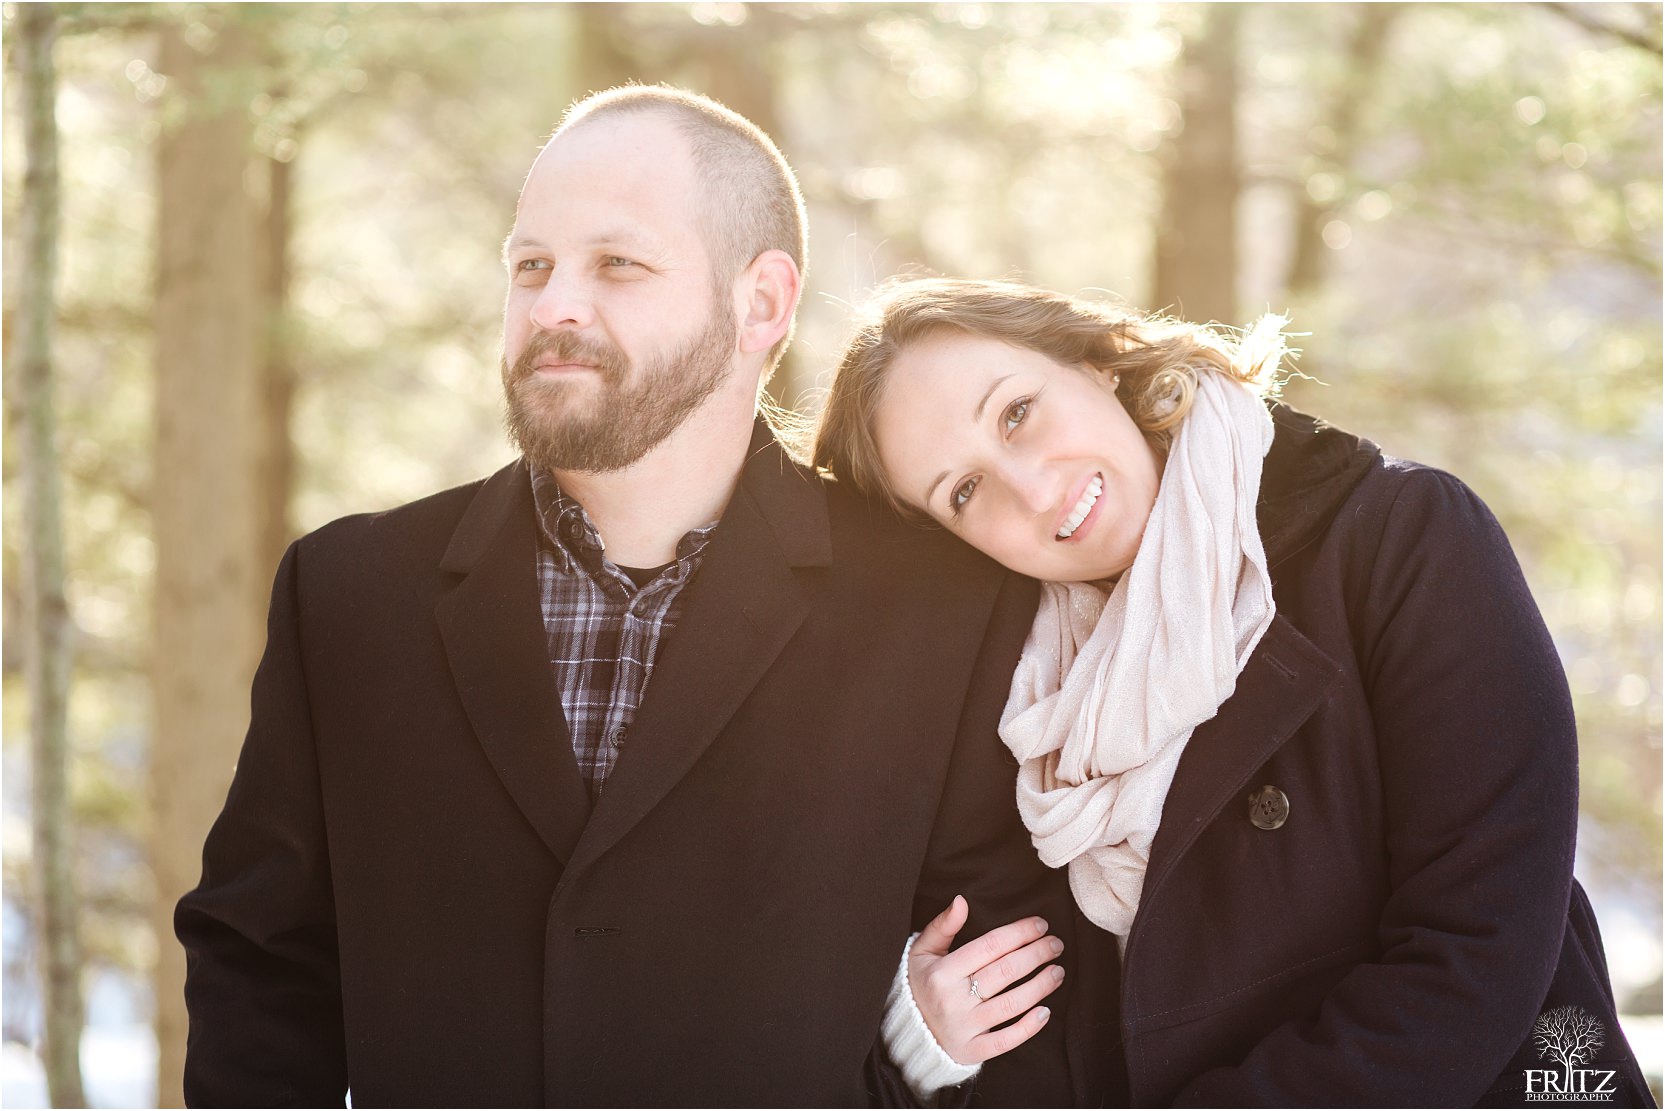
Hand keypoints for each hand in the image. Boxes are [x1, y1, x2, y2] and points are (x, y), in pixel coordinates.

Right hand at [907, 895, 1065, 1064]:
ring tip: (1058, 972)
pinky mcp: (972, 1050)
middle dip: (1036, 954)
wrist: (908, 1030)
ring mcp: (964, 1027)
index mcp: (943, 971)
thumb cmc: (922, 983)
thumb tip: (962, 900)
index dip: (1019, 933)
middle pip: (1005, 972)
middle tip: (1055, 945)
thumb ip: (943, 925)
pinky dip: (1028, 1028)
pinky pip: (1006, 1040)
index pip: (990, 946)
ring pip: (1011, 1004)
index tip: (1040, 925)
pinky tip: (1046, 1012)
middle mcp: (954, 999)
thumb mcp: (922, 951)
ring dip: (1040, 986)